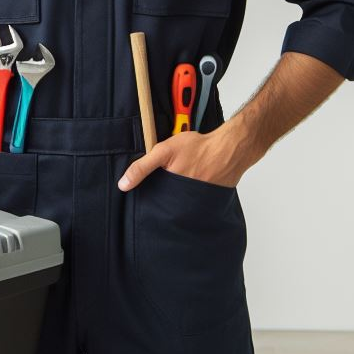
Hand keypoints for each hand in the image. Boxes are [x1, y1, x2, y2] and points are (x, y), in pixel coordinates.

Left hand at [116, 129, 252, 191]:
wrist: (229, 149)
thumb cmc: (199, 148)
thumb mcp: (164, 151)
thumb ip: (142, 167)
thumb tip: (123, 185)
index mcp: (170, 192)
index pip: (152, 204)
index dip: (146, 199)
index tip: (140, 197)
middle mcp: (183, 202)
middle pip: (165, 206)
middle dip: (160, 198)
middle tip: (163, 184)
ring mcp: (196, 203)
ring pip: (179, 204)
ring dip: (175, 197)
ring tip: (175, 183)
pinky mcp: (206, 200)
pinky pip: (193, 202)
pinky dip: (189, 195)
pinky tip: (189, 181)